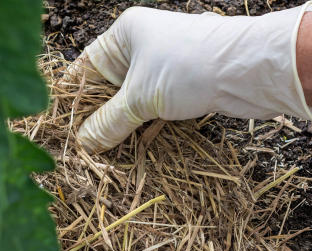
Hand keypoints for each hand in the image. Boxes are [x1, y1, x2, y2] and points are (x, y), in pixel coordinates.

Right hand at [72, 1, 311, 152]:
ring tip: (105, 154)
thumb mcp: (139, 99)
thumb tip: (84, 142)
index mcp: (125, 34)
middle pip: (107, 88)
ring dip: (122, 127)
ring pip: (132, 102)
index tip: (60, 127)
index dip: (72, 99)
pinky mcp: (184, 86)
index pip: (84, 67)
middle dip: (97, 118)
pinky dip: (145, 128)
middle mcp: (143, 46)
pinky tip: (136, 148)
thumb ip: (108, 123)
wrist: (251, 70)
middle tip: (82, 148)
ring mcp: (164, 66)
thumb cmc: (190, 68)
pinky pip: (154, 110)